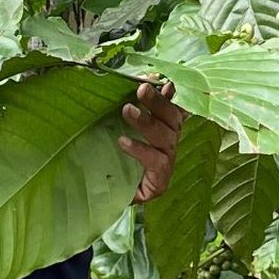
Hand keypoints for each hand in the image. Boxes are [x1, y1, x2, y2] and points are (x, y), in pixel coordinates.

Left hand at [118, 81, 181, 202]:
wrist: (106, 196)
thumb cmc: (114, 159)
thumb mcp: (116, 129)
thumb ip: (129, 109)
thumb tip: (137, 84)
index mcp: (162, 130)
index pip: (170, 109)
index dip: (169, 96)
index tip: (164, 82)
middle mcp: (168, 145)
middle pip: (171, 119)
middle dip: (157, 103)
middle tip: (141, 89)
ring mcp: (167, 163)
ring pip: (165, 138)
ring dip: (147, 122)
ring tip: (127, 110)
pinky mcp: (160, 182)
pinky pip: (157, 162)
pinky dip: (140, 150)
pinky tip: (123, 141)